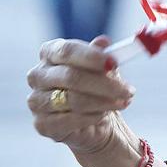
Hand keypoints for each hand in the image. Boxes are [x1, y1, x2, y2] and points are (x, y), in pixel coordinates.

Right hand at [27, 36, 135, 154]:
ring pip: (74, 100)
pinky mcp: (43, 124)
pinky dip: (93, 116)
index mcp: (50, 53)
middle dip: (105, 84)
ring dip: (104, 102)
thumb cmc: (98, 87)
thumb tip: (103, 42)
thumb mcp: (104, 68)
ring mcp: (36, 100)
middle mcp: (38, 75)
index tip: (114, 63)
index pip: (66, 51)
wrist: (96, 120)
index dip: (91, 57)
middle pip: (71, 77)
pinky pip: (72, 119)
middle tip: (129, 90)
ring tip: (124, 102)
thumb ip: (102, 56)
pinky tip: (104, 115)